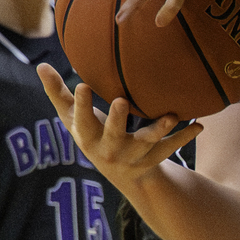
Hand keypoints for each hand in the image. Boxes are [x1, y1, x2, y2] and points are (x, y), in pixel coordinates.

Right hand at [36, 65, 199, 196]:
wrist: (122, 174)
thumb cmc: (93, 135)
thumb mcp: (73, 119)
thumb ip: (58, 93)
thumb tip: (40, 65)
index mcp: (88, 137)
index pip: (81, 122)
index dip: (80, 105)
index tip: (82, 84)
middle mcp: (110, 149)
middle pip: (114, 136)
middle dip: (118, 121)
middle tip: (122, 102)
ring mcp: (134, 156)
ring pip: (147, 144)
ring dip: (159, 131)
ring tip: (172, 116)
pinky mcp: (154, 158)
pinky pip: (171, 148)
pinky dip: (185, 138)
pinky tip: (199, 125)